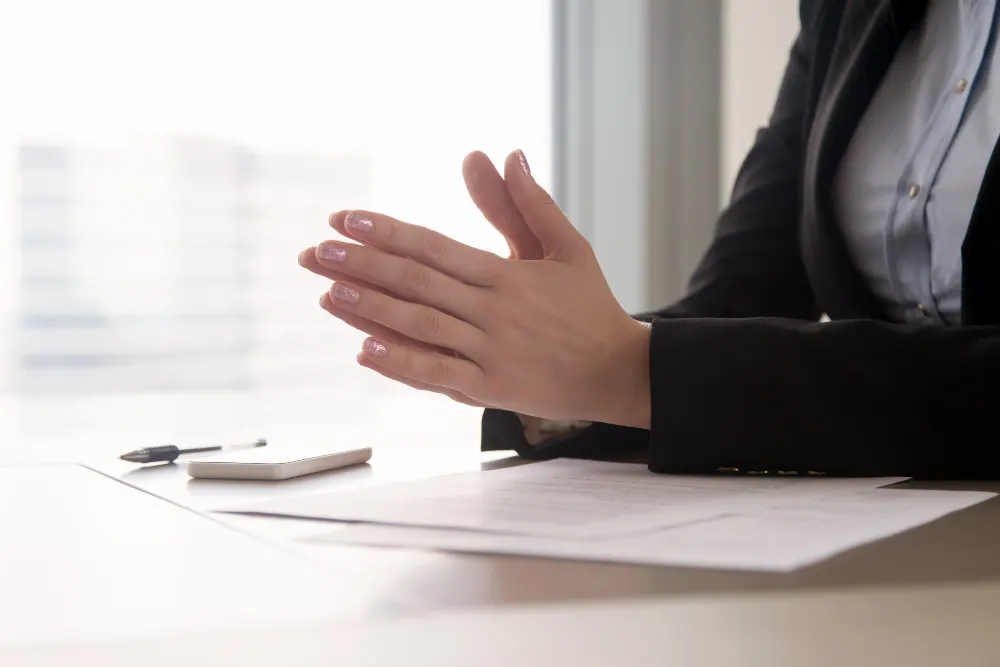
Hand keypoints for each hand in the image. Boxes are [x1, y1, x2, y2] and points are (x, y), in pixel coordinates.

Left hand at [300, 150, 650, 427]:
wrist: (619, 372)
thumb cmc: (591, 306)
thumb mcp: (568, 248)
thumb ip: (529, 204)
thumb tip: (505, 153)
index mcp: (508, 275)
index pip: (436, 247)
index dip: (388, 231)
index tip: (346, 218)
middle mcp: (495, 311)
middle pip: (418, 283)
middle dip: (364, 265)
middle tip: (317, 250)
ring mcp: (491, 353)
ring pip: (421, 326)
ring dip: (370, 309)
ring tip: (327, 290)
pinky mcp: (492, 390)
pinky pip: (439, 375)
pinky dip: (401, 364)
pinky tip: (364, 350)